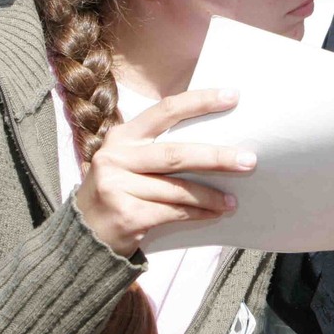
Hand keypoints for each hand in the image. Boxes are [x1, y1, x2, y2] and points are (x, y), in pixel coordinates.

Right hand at [75, 88, 254, 256]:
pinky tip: (214, 214)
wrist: (83, 236)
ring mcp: (117, 186)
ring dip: (211, 196)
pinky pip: (172, 212)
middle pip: (176, 154)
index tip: (233, 96)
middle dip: (217, 157)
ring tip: (233, 200)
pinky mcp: (125, 215)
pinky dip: (197, 213)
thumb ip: (158, 148)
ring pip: (177, 189)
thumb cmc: (119, 192)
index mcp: (122, 136)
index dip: (200, 101)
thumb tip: (219, 140)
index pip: (166, 110)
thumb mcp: (129, 161)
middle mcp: (116, 157)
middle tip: (249, 160)